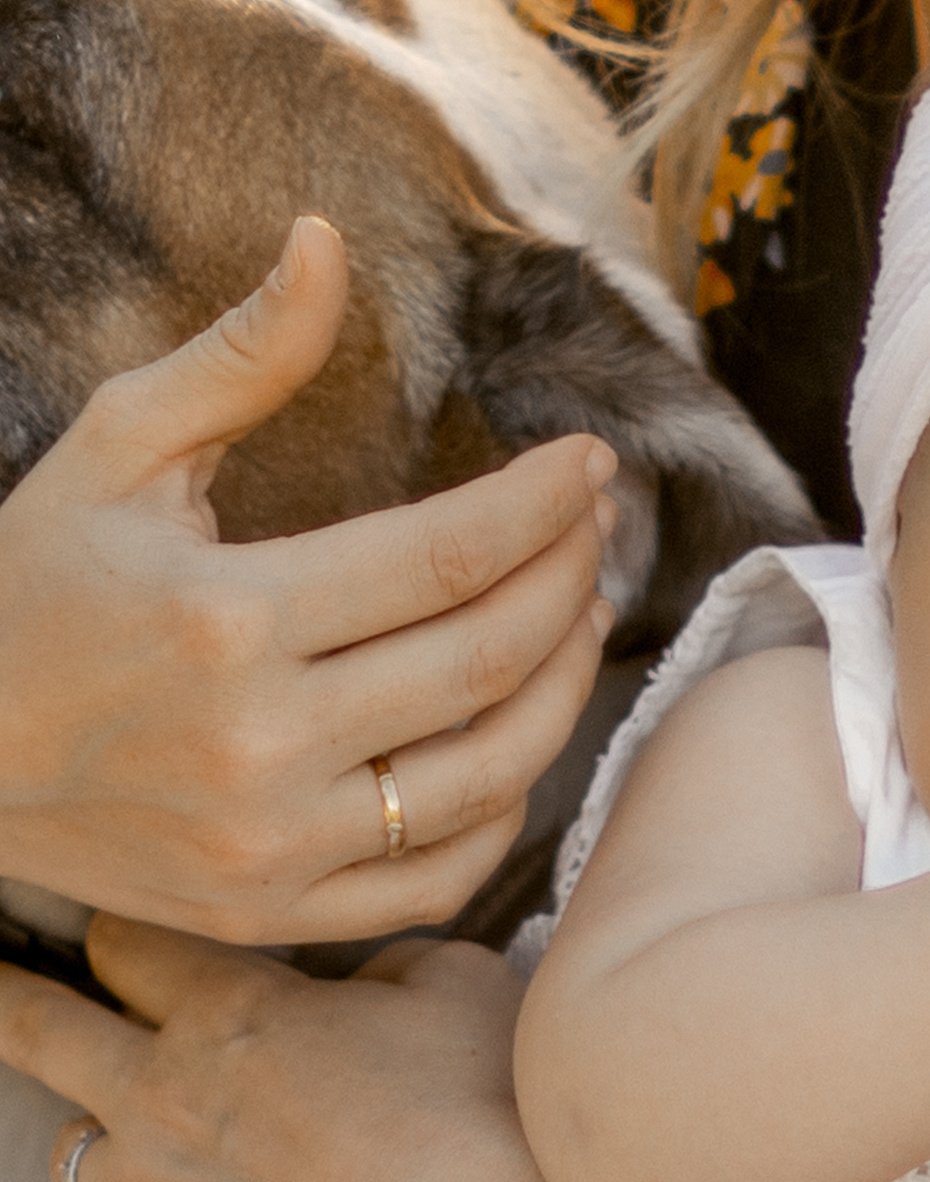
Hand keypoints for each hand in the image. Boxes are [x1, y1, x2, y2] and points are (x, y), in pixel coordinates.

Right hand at [0, 217, 616, 942]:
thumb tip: (326, 243)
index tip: (592, 464)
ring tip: (581, 615)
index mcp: (226, 619)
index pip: (449, 552)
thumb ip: (238, 359)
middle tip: (597, 528)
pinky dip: (505, 808)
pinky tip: (517, 734)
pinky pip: (444, 874)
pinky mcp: (278, 913)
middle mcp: (262, 741)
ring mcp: (277, 843)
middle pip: (490, 656)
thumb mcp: (114, 453)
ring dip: (566, 685)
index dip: (544, 503)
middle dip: (571, 578)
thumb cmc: (33, 591)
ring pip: (494, 770)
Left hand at [3, 913, 568, 1181]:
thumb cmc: (489, 1108)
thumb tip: (363, 982)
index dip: (124, 925)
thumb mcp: (457, 982)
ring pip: (73, 1148)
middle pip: (45, 1029)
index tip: (120, 922)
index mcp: (230, 1009)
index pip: (130, 943)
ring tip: (106, 1122)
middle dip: (8, 997)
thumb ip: (384, 965)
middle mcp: (165, 1096)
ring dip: (93, 1127)